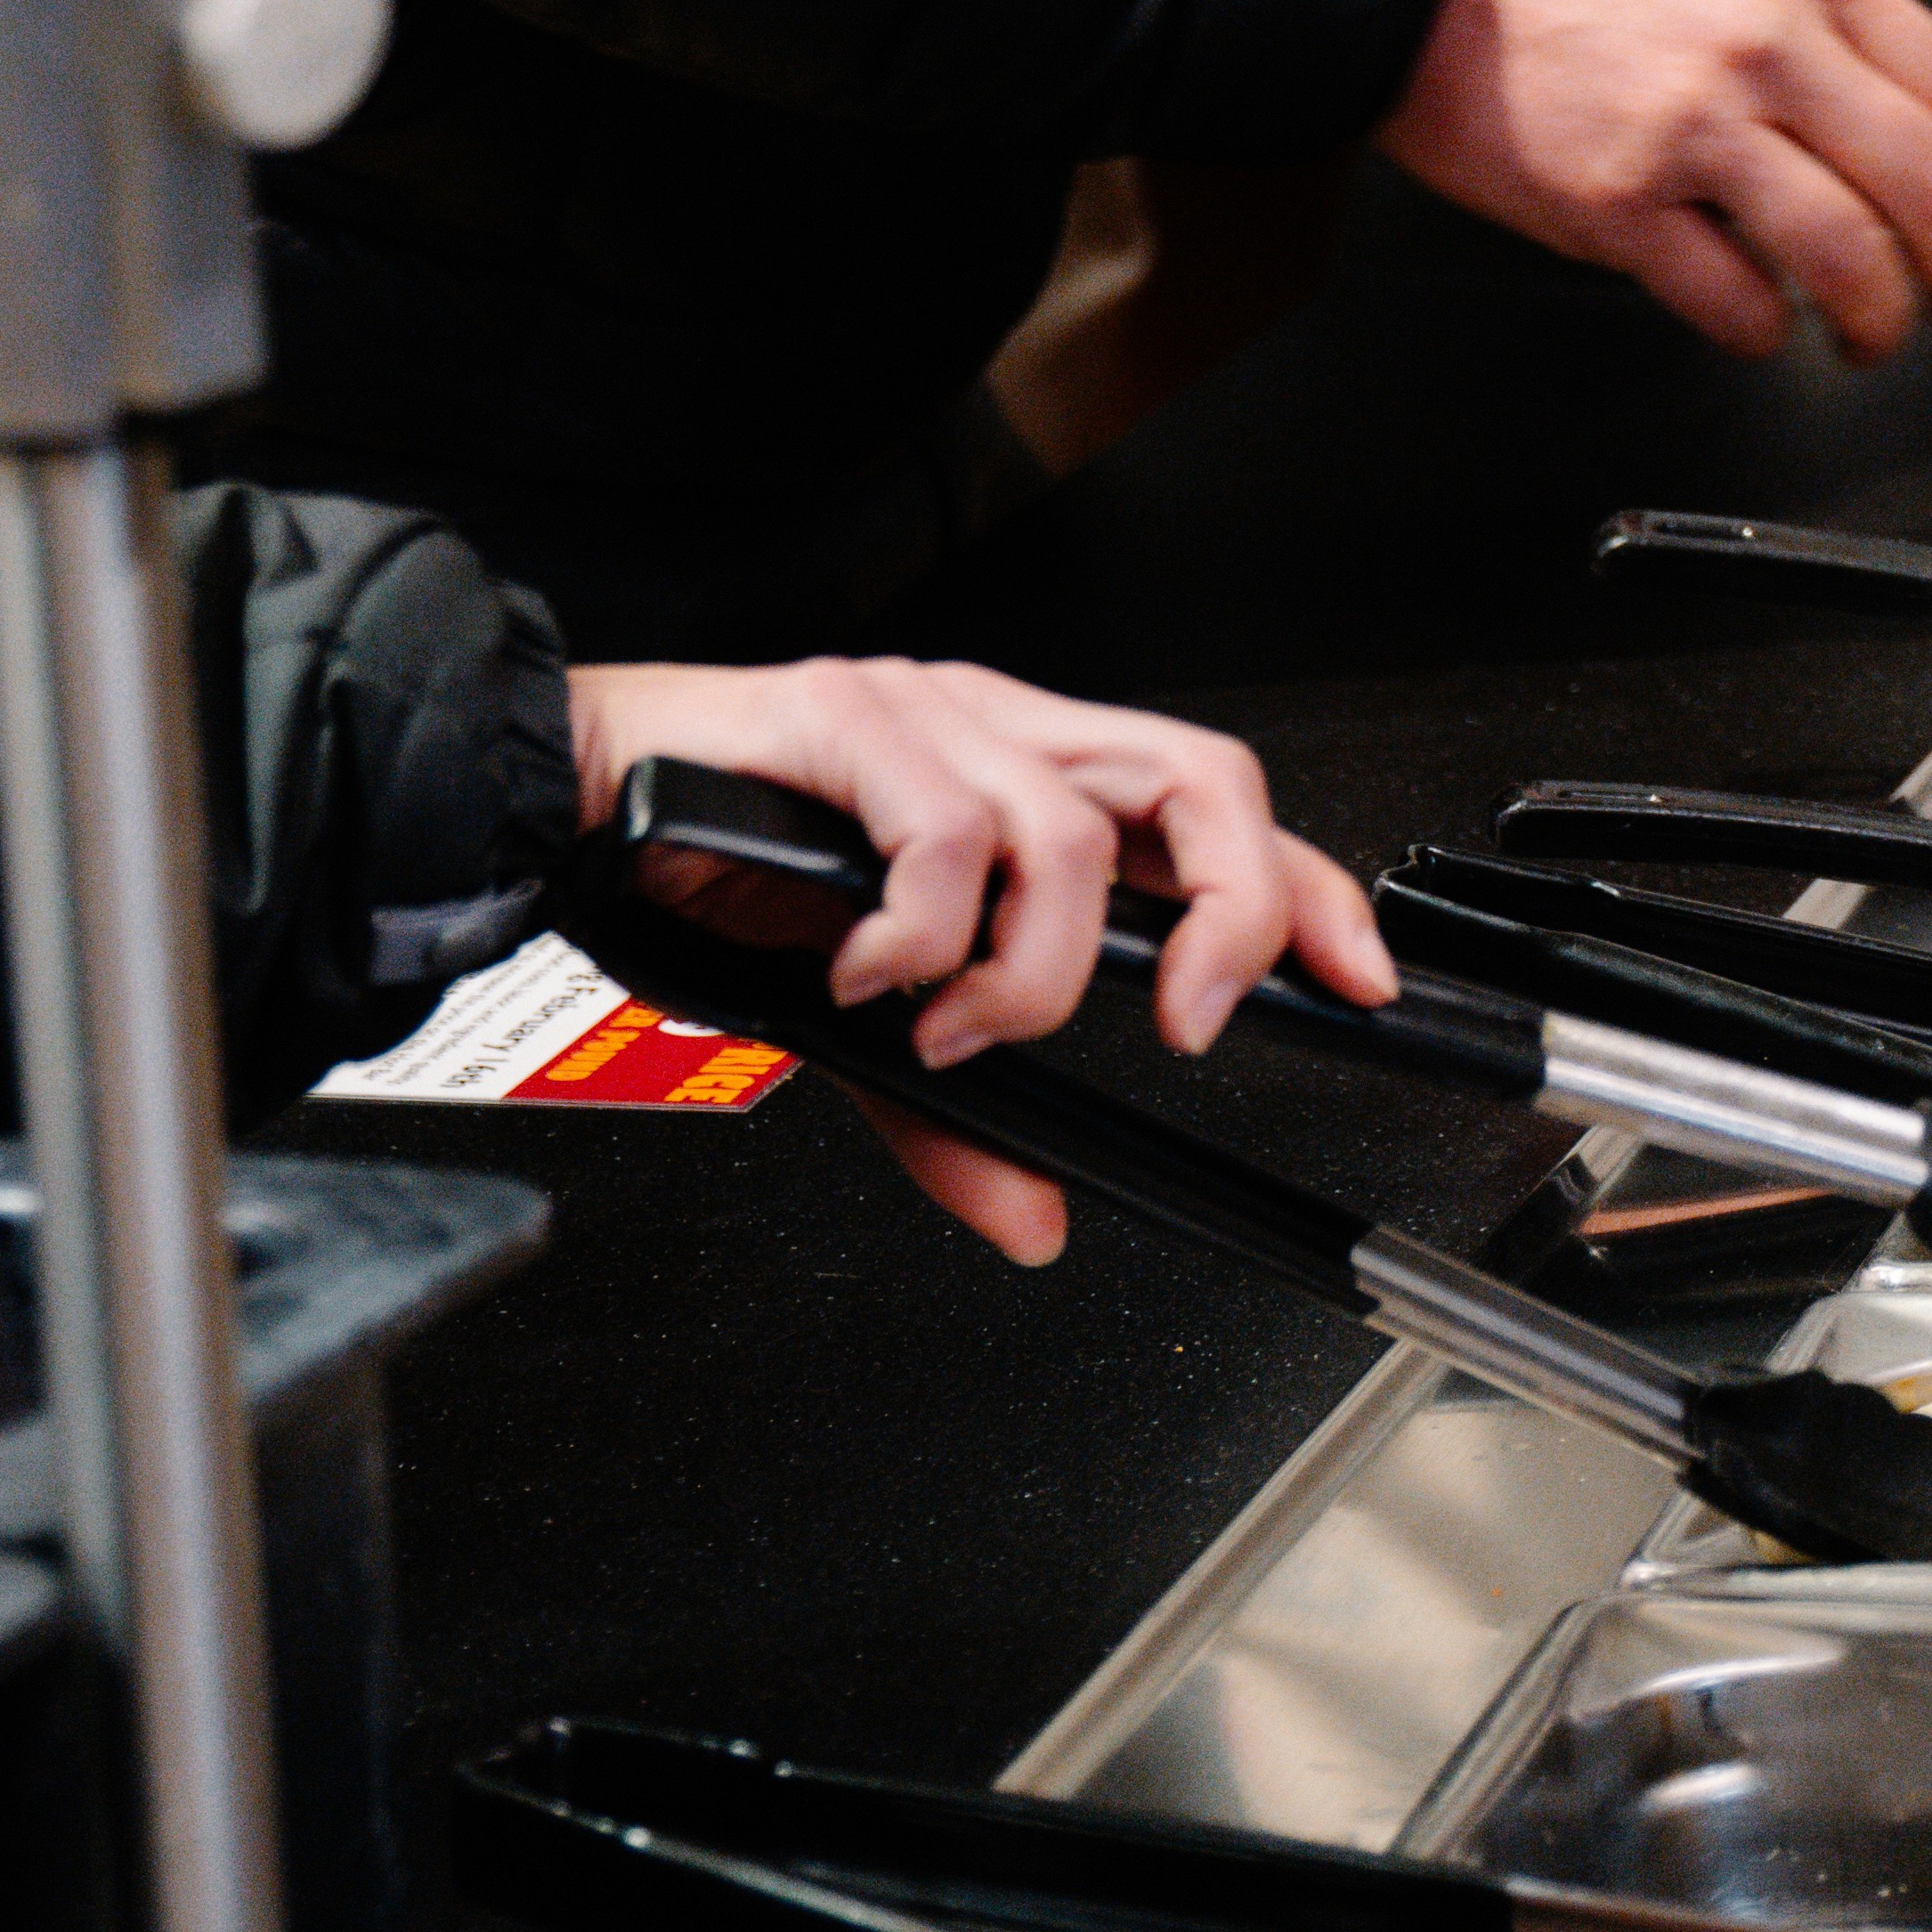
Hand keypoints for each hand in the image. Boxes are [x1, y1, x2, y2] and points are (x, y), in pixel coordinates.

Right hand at [568, 649, 1388, 1264]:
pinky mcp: (840, 720)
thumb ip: (955, 1116)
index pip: (1213, 809)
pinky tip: (876, 976)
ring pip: (1075, 832)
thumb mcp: (863, 1018)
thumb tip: (1037, 1219)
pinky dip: (927, 935)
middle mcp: (995, 725)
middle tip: (1192, 1024)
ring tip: (953, 1025)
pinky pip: (943, 832)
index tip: (1363, 983)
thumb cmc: (710, 873)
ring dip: (1035, 969)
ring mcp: (925, 712)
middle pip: (1199, 780)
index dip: (1306, 892)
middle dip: (1236, 912)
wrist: (568, 798)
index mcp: (1022, 771)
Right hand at [1376, 0, 1931, 360]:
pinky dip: (1768, 333)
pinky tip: (1764, 326)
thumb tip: (1922, 131)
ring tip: (1870, 336)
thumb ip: (1826, 24)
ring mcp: (1693, 126)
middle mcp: (1767, 44)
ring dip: (1881, 320)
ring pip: (1849, 256)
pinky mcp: (1618, 202)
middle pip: (1930, 187)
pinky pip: (1734, 300)